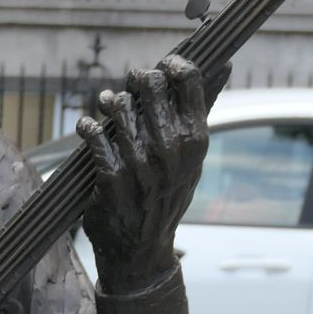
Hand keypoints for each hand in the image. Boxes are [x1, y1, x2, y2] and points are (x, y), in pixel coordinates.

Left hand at [79, 55, 210, 289]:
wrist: (141, 249)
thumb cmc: (168, 195)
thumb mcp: (193, 157)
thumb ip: (202, 110)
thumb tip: (226, 64)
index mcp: (196, 139)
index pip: (188, 78)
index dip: (172, 64)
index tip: (162, 67)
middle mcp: (171, 149)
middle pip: (150, 83)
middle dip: (137, 78)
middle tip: (131, 84)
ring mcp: (141, 164)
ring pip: (119, 106)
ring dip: (110, 101)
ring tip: (108, 104)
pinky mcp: (112, 178)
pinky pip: (94, 135)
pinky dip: (87, 127)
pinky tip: (88, 128)